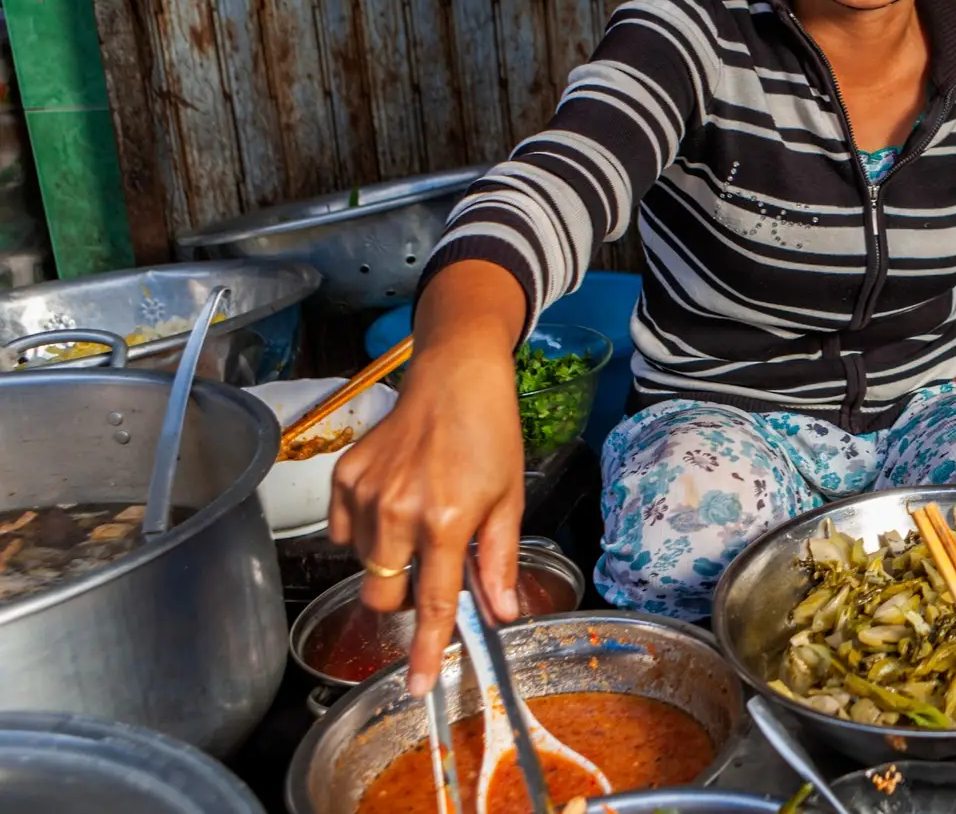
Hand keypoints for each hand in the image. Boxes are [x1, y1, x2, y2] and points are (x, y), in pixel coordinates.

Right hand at [328, 260, 526, 695]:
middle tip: (430, 571)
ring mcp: (365, 493)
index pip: (435, 602)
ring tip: (419, 518)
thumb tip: (500, 613)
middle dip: (402, 600)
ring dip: (387, 560)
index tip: (417, 685)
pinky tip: (393, 503)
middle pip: (383, 594)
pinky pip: (344, 530)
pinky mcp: (343, 476)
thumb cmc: (490, 433)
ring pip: (363, 564)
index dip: (428, 649)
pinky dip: (365, 531)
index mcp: (447, 519)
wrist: (455, 374)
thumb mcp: (509, 499)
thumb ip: (499, 560)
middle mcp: (400, 510)